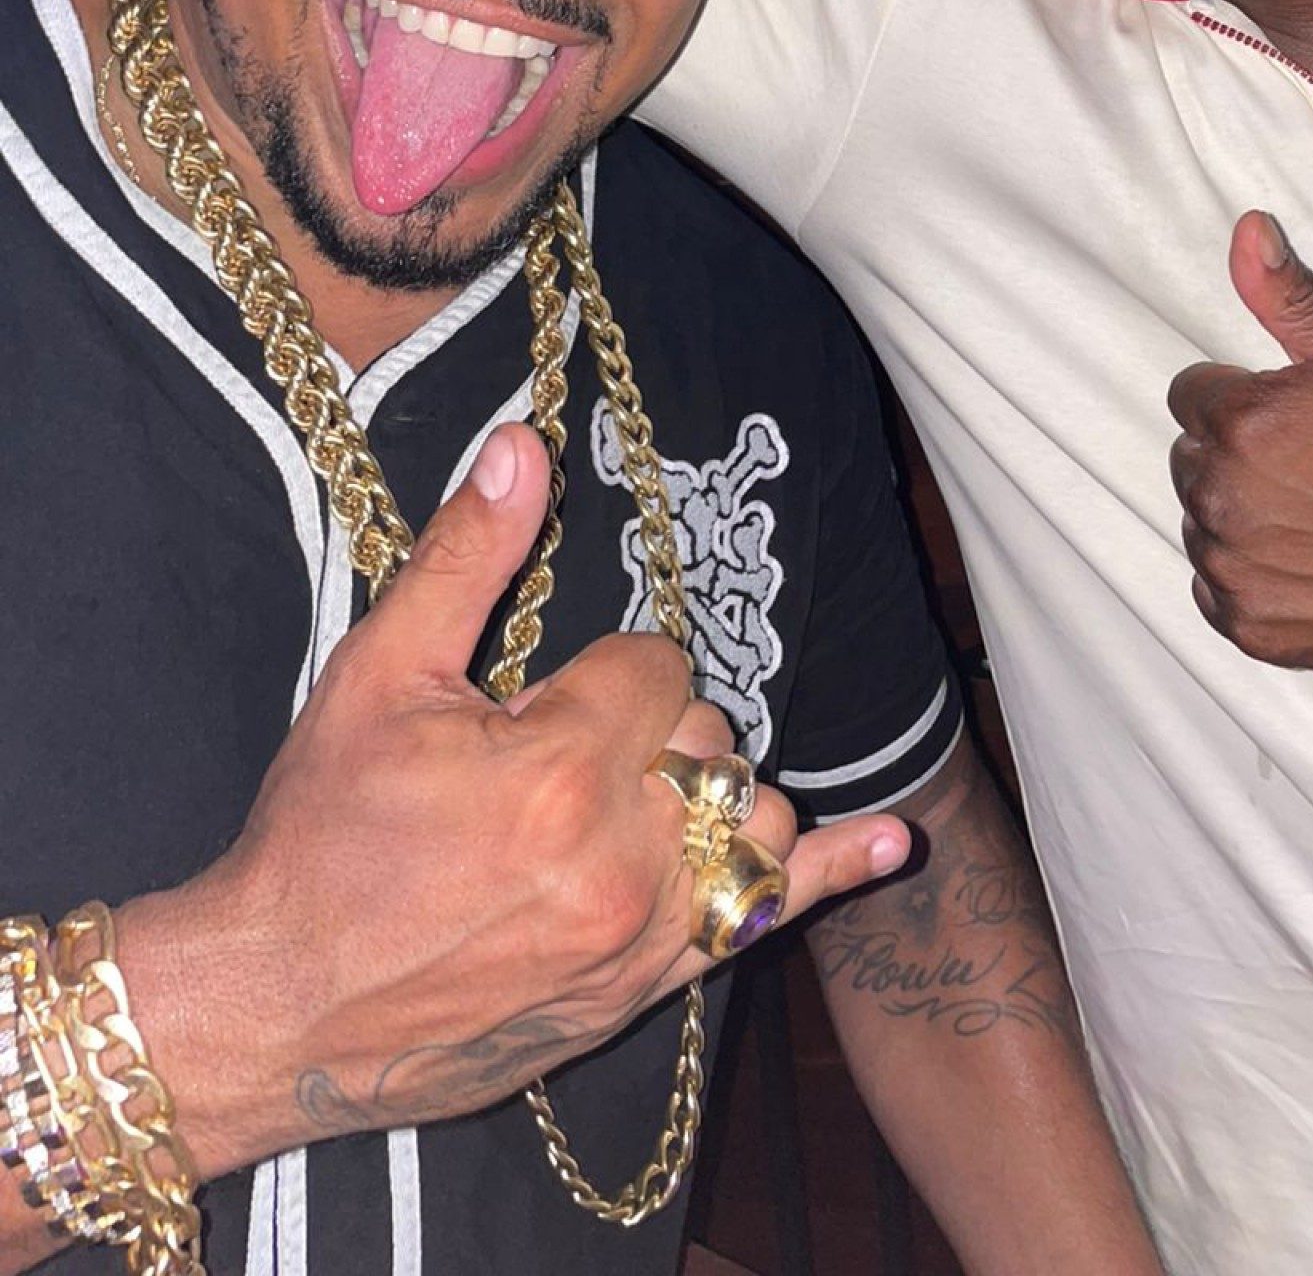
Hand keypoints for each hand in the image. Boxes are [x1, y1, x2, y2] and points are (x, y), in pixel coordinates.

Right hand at [118, 425, 908, 1173]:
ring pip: (754, 818)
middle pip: (710, 739)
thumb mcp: (377, 678)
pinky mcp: (643, 993)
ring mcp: (641, 938)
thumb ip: (466, 558)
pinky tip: (894, 840)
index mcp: (559, 768)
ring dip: (712, 794)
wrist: (276, 1010)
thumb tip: (524, 445)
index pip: (657, 667)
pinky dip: (838, 872)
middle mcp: (620, 859)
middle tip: (561, 751)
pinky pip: (769, 923)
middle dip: (652, 728)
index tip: (539, 702)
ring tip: (636, 797)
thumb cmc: (320, 838)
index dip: (604, 671)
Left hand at [1169, 214, 1312, 684]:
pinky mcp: (1253, 630)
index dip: (1247, 397)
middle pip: (1192, 459)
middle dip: (1240, 454)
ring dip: (1243, 516)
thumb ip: (1292, 297)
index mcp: (1244, 423)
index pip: (1192, 394)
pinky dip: (1254, 578)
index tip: (1301, 417)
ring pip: (1203, 524)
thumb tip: (1245, 229)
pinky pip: (1218, 590)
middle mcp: (1223, 499)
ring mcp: (1235, 573)